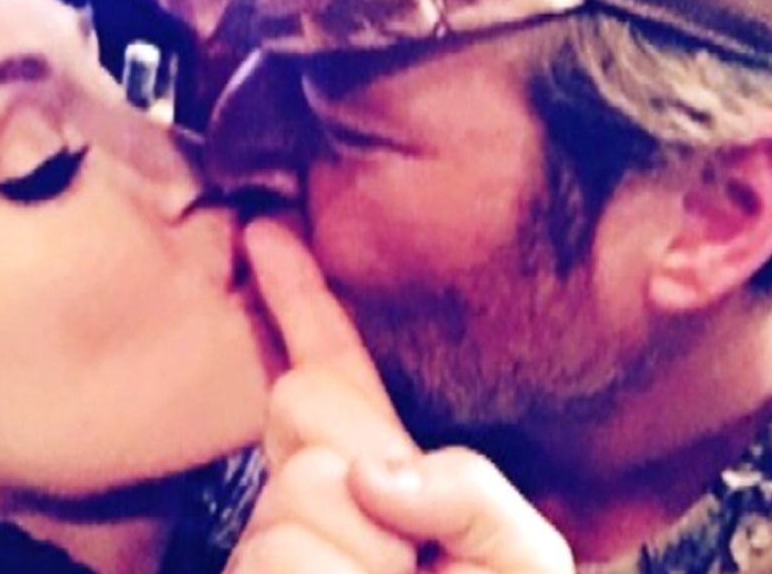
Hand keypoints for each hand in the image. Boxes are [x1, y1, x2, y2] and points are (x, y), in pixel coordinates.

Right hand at [226, 220, 573, 573]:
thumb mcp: (521, 558)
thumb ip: (471, 492)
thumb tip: (365, 474)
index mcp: (386, 476)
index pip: (335, 369)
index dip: (301, 297)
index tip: (267, 232)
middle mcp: (322, 493)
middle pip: (304, 400)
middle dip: (356, 466)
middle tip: (402, 561)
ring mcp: (276, 539)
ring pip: (303, 491)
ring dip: (359, 559)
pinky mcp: (251, 573)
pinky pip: (287, 555)